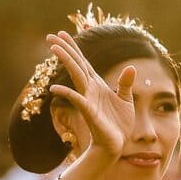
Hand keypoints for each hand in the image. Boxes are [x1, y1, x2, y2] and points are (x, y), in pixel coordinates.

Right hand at [46, 31, 135, 158]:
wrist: (115, 145)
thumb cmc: (119, 124)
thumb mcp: (126, 99)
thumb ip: (126, 83)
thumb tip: (131, 66)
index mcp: (97, 84)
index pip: (83, 61)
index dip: (74, 47)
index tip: (63, 33)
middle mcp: (89, 89)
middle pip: (76, 64)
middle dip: (64, 49)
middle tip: (50, 36)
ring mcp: (88, 99)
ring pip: (76, 76)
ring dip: (66, 61)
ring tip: (54, 48)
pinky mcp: (89, 112)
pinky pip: (77, 100)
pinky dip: (67, 93)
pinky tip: (55, 88)